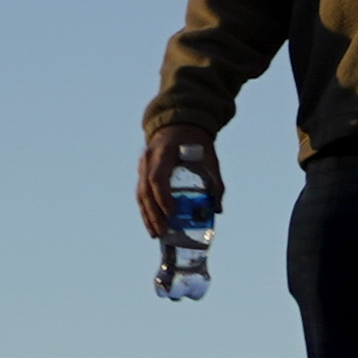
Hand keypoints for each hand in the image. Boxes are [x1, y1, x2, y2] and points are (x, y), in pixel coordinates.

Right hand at [134, 125, 221, 239]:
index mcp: (164, 152)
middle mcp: (149, 158)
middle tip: (162, 232)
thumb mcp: (210, 157)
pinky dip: (146, 209)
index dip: (163, 198)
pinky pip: (141, 192)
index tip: (172, 213)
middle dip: (153, 213)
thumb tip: (217, 210)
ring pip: (140, 193)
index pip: (158, 178)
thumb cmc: (197, 141)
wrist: (179, 124)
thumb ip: (215, 180)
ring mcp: (143, 164)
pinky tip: (152, 223)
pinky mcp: (142, 171)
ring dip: (147, 215)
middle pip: (145, 190)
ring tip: (155, 234)